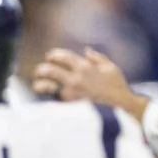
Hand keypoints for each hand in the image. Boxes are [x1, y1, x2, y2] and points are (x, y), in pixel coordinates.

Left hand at [31, 47, 147, 119]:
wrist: (119, 107)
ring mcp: (71, 93)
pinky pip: (51, 99)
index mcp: (85, 67)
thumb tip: (86, 50)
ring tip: (37, 85)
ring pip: (46, 86)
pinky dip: (46, 97)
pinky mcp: (69, 106)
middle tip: (39, 71)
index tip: (49, 56)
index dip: (53, 55)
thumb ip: (98, 58)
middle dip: (41, 70)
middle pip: (50, 71)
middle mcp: (75, 79)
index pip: (63, 57)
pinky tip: (44, 97)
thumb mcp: (111, 68)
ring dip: (39, 84)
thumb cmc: (116, 87)